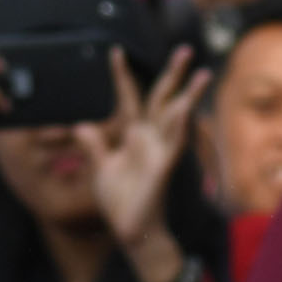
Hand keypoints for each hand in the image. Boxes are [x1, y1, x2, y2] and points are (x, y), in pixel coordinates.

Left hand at [88, 46, 209, 270]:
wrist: (131, 231)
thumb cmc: (120, 201)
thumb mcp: (100, 169)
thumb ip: (93, 146)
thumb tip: (80, 126)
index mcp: (132, 136)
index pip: (128, 98)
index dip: (122, 76)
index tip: (115, 52)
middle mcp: (149, 139)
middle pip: (162, 99)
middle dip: (173, 75)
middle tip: (185, 50)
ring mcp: (159, 151)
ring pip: (175, 116)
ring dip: (188, 95)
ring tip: (201, 73)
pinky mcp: (163, 167)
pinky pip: (174, 143)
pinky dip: (180, 125)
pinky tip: (186, 108)